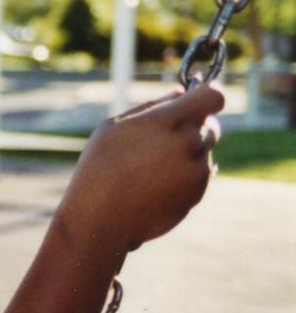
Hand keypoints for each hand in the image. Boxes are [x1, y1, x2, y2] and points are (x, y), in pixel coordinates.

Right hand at [58, 85, 223, 255]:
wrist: (100, 218)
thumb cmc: (99, 167)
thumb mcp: (114, 127)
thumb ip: (152, 106)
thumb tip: (180, 94)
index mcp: (169, 121)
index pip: (213, 96)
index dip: (208, 94)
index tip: (198, 98)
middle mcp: (190, 144)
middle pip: (211, 125)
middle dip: (193, 127)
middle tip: (163, 140)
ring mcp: (197, 171)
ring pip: (204, 151)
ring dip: (187, 153)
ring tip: (150, 168)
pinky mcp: (198, 193)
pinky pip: (200, 175)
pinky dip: (184, 175)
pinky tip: (154, 185)